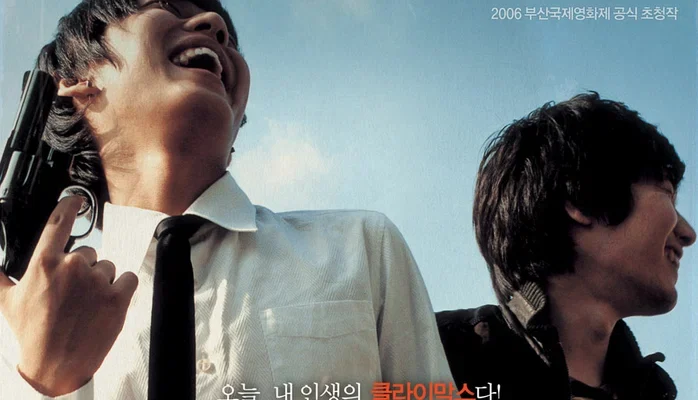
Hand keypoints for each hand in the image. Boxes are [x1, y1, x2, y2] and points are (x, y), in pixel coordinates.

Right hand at [0, 196, 137, 395]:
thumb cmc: (32, 333)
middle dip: (83, 270)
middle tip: (71, 294)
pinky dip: (121, 289)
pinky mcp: (118, 297)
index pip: (59, 223)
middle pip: (88, 253)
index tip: (76, 201)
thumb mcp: (8, 301)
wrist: (56, 365)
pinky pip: (127, 278)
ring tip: (86, 304)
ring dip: (100, 282)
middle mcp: (73, 268)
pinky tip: (105, 304)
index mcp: (45, 264)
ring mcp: (97, 282)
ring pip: (107, 268)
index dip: (69, 206)